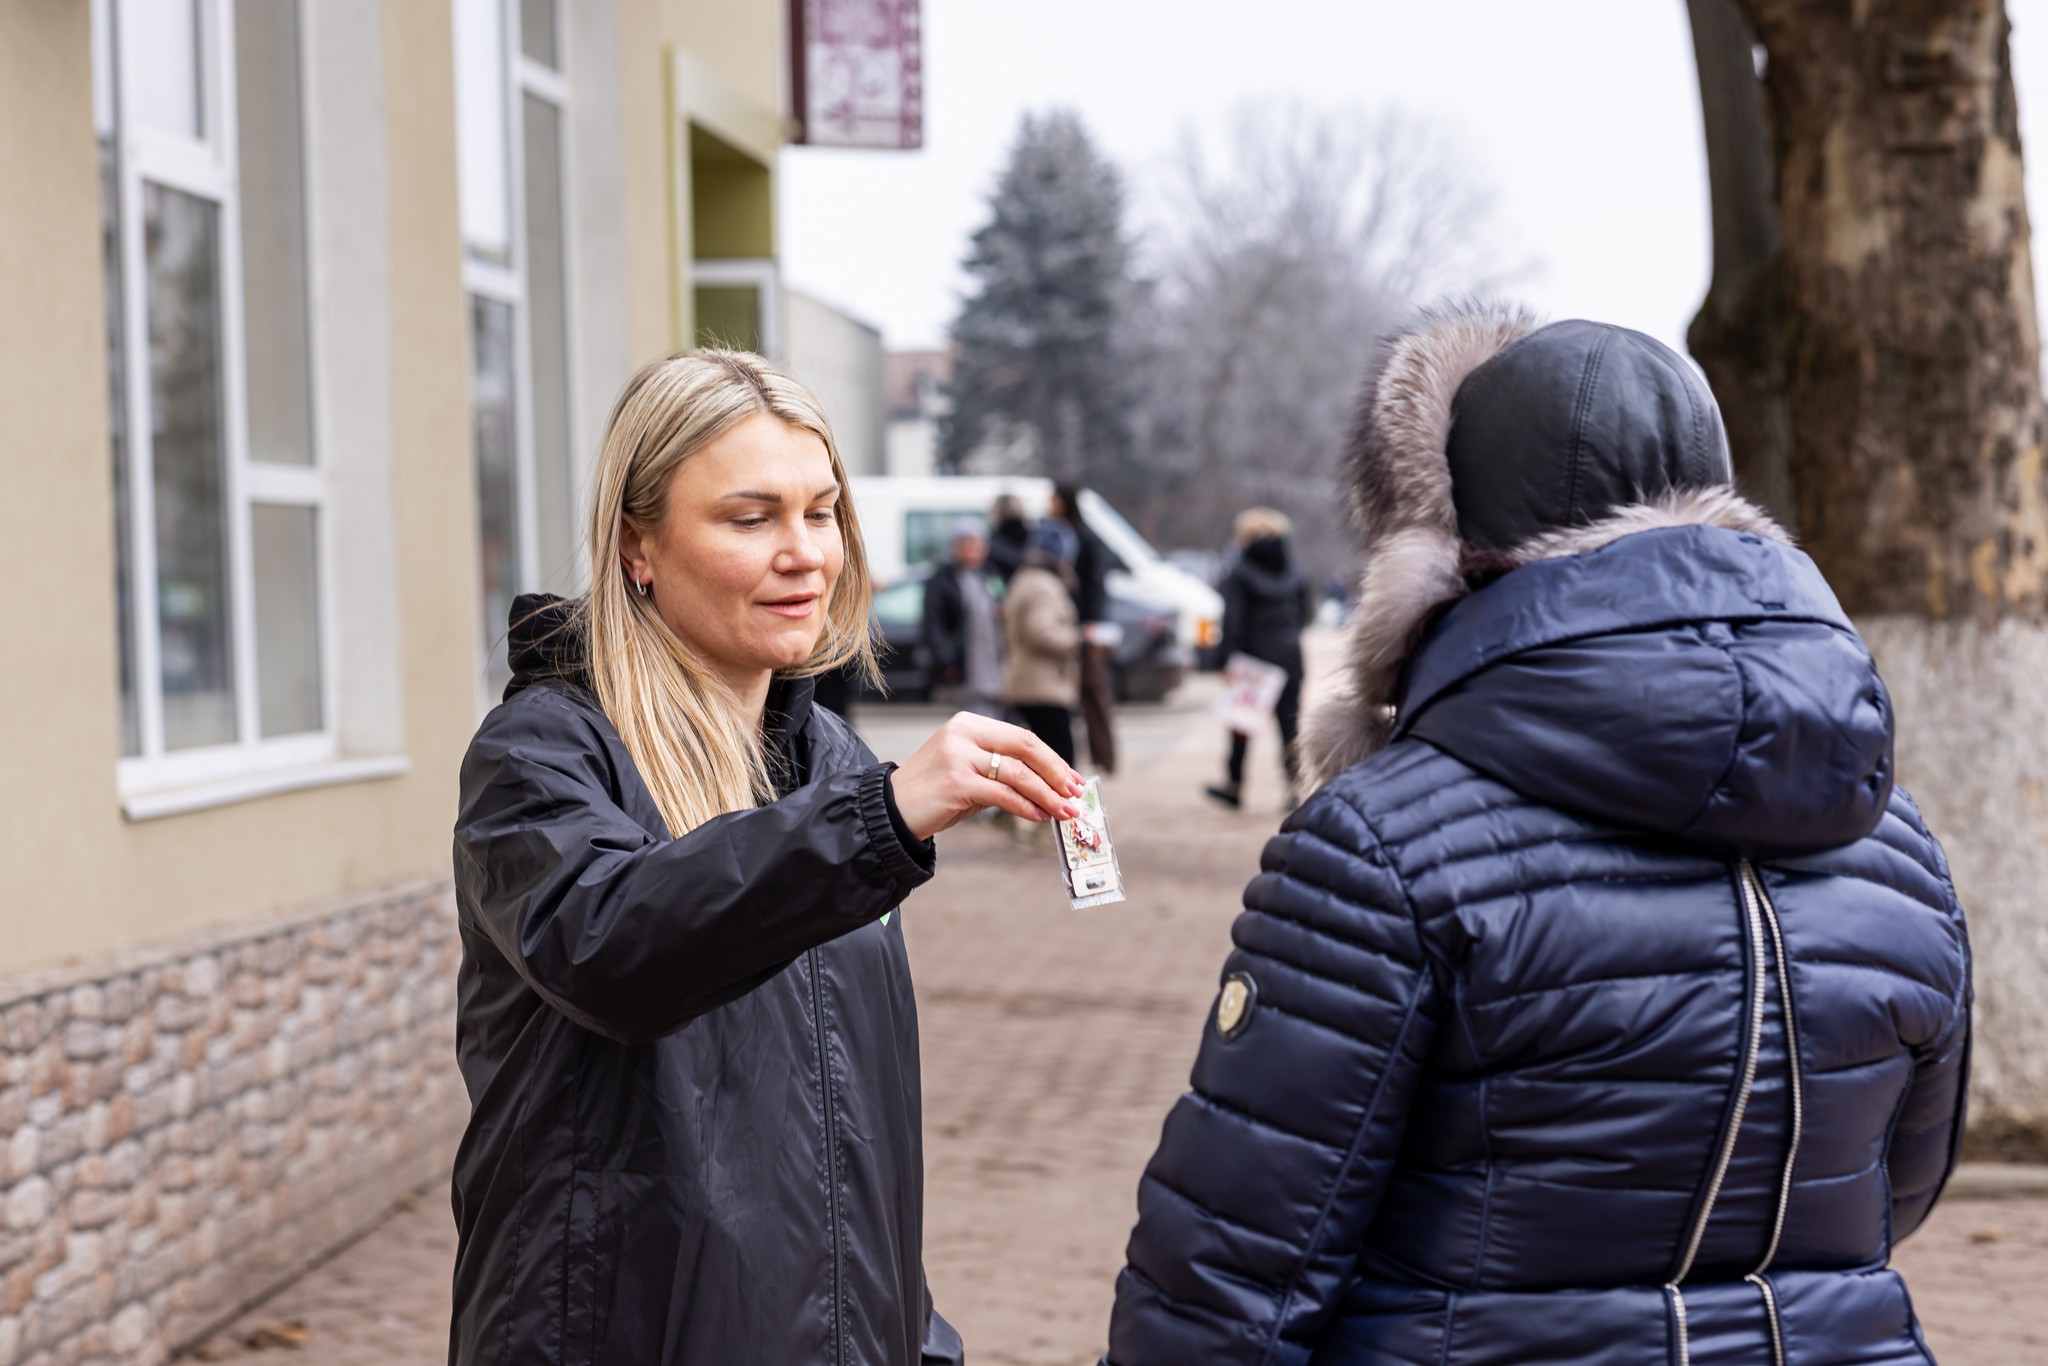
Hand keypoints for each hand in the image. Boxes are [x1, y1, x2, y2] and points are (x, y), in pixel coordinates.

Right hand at [889, 713, 1086, 840]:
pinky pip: (1003, 795)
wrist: (891, 809)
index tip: (1073, 779)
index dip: (1052, 759)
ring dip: (1047, 794)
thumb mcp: (968, 770)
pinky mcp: (956, 782)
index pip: (1022, 737)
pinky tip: (1039, 816)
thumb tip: (1050, 786)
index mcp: (969, 723)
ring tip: (1064, 811)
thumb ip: (1002, 770)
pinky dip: (1026, 807)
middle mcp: (964, 733)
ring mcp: (958, 756)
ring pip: (1018, 773)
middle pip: (1025, 746)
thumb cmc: (934, 792)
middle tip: (1076, 794)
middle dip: (1056, 772)